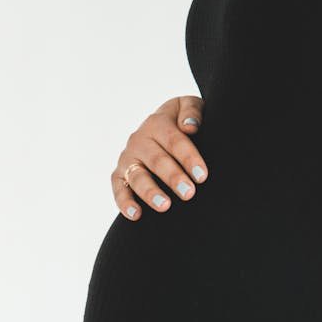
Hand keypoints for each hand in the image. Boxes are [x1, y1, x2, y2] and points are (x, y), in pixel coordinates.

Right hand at [111, 95, 209, 219]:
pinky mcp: (119, 175)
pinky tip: (136, 215)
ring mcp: (128, 158)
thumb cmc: (182, 120)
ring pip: (137, 176)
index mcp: (157, 123)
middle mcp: (139, 140)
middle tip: (189, 193)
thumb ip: (192, 112)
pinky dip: (124, 202)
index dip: (188, 158)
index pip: (174, 141)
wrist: (161, 127)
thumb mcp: (188, 106)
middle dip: (173, 177)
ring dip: (150, 192)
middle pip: (157, 160)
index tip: (202, 176)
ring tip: (165, 206)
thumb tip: (190, 127)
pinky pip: (118, 189)